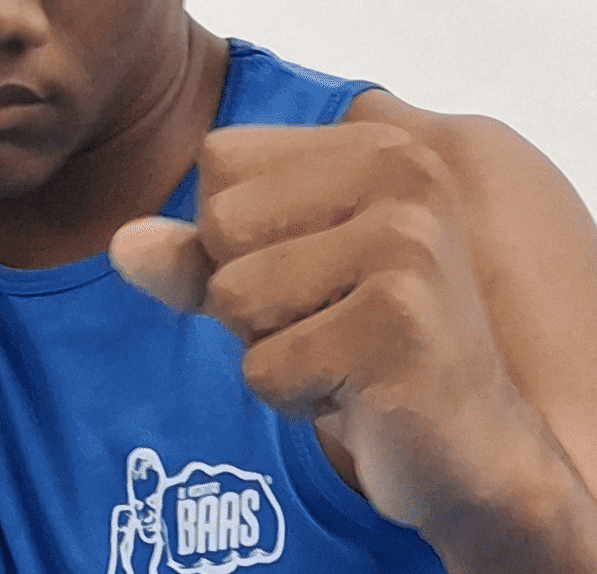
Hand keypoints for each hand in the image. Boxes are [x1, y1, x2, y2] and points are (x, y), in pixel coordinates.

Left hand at [110, 122, 533, 532]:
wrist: (474, 452)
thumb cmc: (367, 350)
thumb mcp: (275, 285)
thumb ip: (196, 255)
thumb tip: (121, 243)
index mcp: (375, 144)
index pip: (219, 159)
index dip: (230, 233)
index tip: (308, 271)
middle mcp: (401, 175)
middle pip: (220, 223)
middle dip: (246, 296)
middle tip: (328, 323)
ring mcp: (406, 246)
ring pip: (234, 296)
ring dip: (270, 349)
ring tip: (342, 356)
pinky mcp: (399, 324)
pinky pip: (265, 366)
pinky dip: (294, 397)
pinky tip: (358, 395)